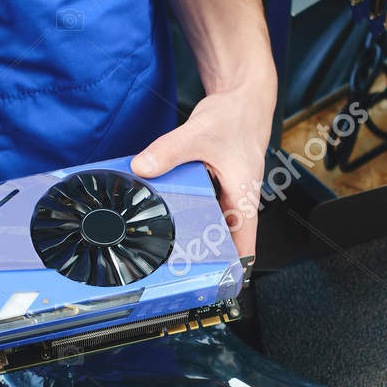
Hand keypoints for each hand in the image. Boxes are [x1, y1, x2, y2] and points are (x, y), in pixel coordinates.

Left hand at [132, 79, 275, 257]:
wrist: (242, 97)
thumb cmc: (235, 118)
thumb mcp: (199, 134)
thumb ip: (169, 151)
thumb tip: (142, 167)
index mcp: (243, 199)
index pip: (244, 247)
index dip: (231, 270)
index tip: (215, 289)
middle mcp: (237, 202)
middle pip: (222, 242)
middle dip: (202, 257)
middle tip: (175, 272)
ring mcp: (226, 196)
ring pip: (210, 226)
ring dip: (193, 236)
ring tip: (164, 251)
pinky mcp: (214, 187)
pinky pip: (201, 207)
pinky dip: (186, 213)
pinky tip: (164, 214)